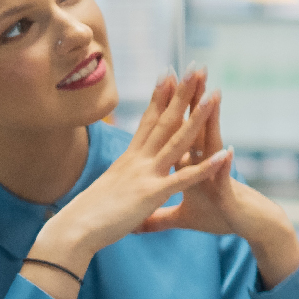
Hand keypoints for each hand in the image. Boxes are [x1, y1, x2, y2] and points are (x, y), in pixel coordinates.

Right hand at [22, 71, 230, 298]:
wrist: (72, 231)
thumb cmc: (87, 216)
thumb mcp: (108, 190)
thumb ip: (119, 180)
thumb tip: (118, 176)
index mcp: (129, 159)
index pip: (148, 121)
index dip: (160, 97)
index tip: (170, 74)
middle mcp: (138, 160)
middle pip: (165, 120)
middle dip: (182, 93)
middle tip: (197, 67)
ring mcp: (145, 174)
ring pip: (178, 140)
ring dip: (198, 117)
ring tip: (216, 95)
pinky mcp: (151, 194)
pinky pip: (184, 178)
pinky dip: (206, 166)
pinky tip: (226, 154)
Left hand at [138, 87, 298, 288]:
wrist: (249, 226)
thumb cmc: (219, 218)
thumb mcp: (182, 218)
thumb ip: (159, 216)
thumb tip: (138, 222)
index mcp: (190, 164)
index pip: (177, 130)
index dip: (169, 107)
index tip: (164, 82)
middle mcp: (205, 162)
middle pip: (195, 126)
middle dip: (192, 100)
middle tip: (190, 71)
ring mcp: (218, 173)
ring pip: (213, 142)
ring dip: (212, 121)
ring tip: (213, 95)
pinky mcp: (227, 191)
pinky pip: (224, 177)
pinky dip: (224, 166)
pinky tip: (227, 151)